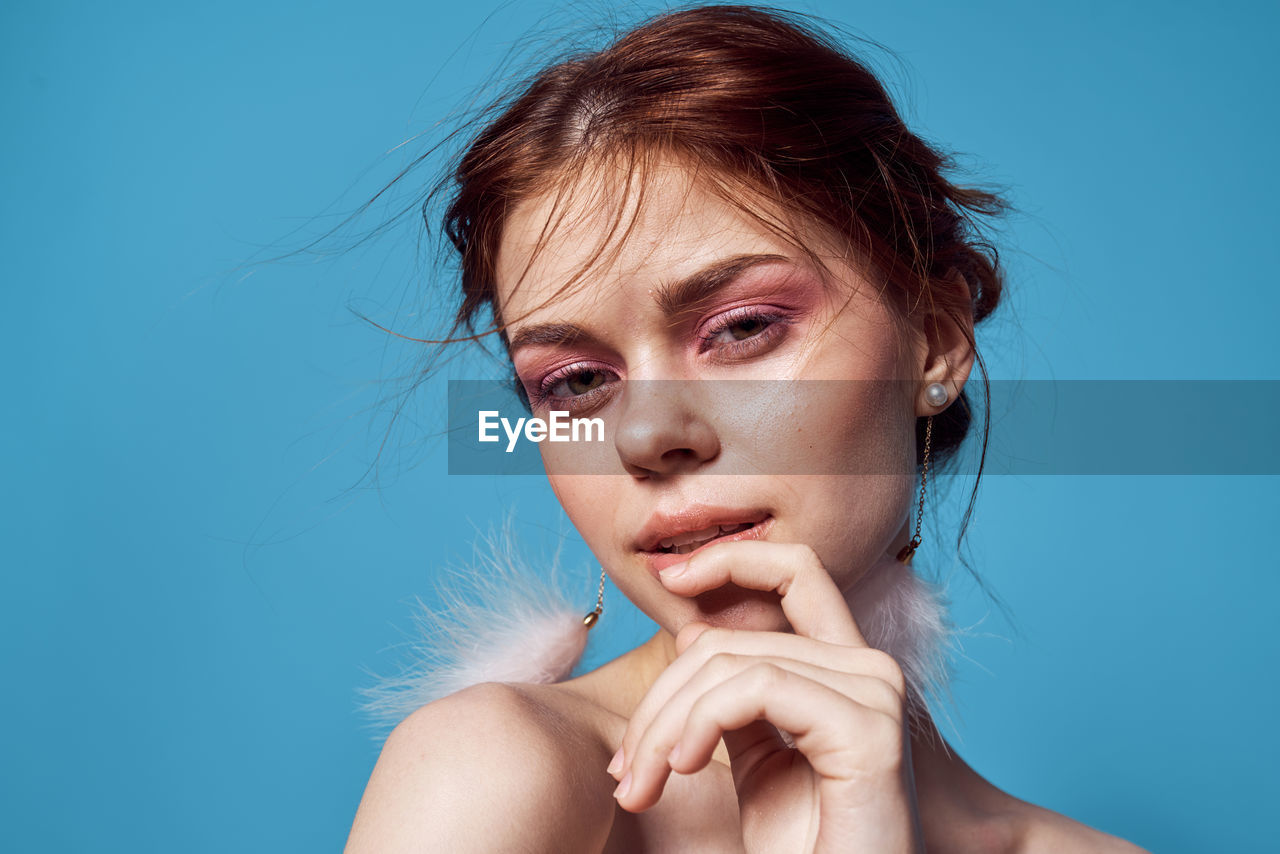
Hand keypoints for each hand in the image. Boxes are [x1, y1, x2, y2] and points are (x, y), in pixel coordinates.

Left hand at [608, 541, 922, 852]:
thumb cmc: (804, 849)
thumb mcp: (758, 762)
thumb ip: (736, 698)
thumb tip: (693, 633)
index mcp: (847, 670)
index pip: (795, 572)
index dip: (731, 558)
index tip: (668, 575)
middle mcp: (870, 670)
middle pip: (733, 638)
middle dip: (660, 699)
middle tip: (624, 771)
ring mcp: (875, 695)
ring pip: (735, 663)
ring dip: (666, 725)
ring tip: (641, 784)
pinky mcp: (869, 730)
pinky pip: (759, 688)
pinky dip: (702, 722)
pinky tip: (680, 767)